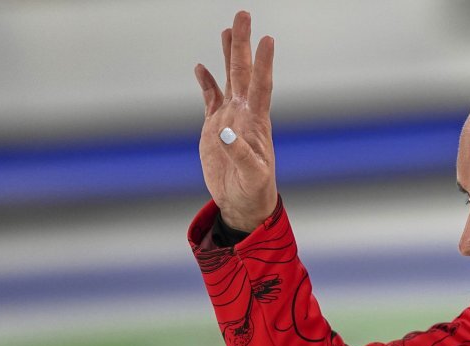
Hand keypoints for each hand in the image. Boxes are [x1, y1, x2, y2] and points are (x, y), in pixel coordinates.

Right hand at [193, 10, 278, 231]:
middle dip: (242, 44)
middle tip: (243, 15)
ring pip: (229, 80)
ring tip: (228, 31)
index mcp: (256, 122)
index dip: (263, 63)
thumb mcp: (251, 175)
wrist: (244, 204)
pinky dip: (207, 83)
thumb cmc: (254, 191)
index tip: (267, 39)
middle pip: (243, 72)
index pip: (261, 85)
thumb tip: (226, 131)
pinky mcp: (215, 128)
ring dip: (229, 56)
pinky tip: (201, 67)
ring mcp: (230, 119)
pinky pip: (211, 99)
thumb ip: (240, 154)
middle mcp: (244, 114)